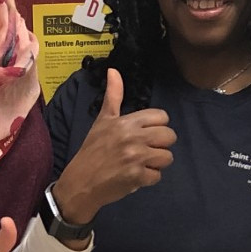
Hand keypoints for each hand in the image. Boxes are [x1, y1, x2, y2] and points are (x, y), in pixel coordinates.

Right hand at [53, 68, 175, 223]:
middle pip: (169, 136)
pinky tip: (135, 176)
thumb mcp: (103, 121)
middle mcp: (133, 137)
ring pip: (167, 157)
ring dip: (156, 163)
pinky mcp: (137, 177)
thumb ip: (113, 96)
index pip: (161, 117)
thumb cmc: (93, 150)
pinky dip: (148, 178)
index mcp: (126, 122)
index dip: (157, 126)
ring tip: (140, 163)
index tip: (144, 134)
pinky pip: (158, 176)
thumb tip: (113, 70)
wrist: (81, 181)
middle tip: (145, 150)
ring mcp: (136, 158)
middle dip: (160, 145)